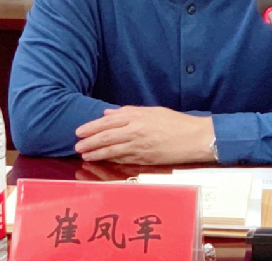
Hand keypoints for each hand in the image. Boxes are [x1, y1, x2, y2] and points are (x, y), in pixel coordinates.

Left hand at [75, 105, 214, 164]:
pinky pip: (124, 159)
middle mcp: (136, 131)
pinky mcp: (145, 159)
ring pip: (112, 150)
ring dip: (96, 153)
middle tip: (77, 145)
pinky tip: (103, 160)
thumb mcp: (152, 111)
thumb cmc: (175, 122)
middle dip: (90, 141)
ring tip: (84, 155)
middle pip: (106, 136)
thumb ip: (129, 111)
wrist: (194, 138)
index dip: (92, 127)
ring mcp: (140, 146)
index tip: (79, 131)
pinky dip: (111, 160)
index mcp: (138, 116)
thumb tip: (108, 113)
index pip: (108, 121)